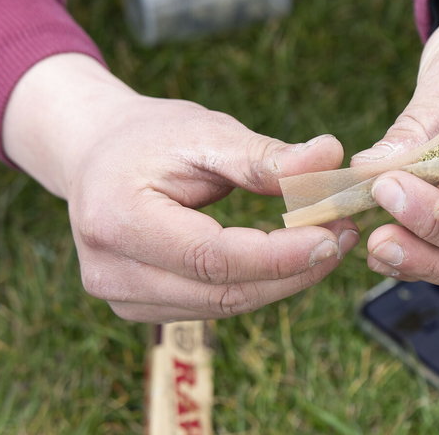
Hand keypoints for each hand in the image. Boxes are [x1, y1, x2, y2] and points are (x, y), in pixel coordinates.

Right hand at [3, 53, 357, 321]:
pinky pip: (210, 307)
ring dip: (281, 282)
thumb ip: (264, 156)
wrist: (95, 153)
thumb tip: (330, 159)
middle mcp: (109, 270)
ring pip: (221, 307)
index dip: (278, 254)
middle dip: (292, 271)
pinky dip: (255, 285)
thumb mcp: (205, 132)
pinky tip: (286, 258)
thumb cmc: (150, 136)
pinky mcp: (135, 307)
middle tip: (344, 236)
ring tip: (326, 242)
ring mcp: (118, 296)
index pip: (210, 256)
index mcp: (116, 219)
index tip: (334, 235)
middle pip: (220, 292)